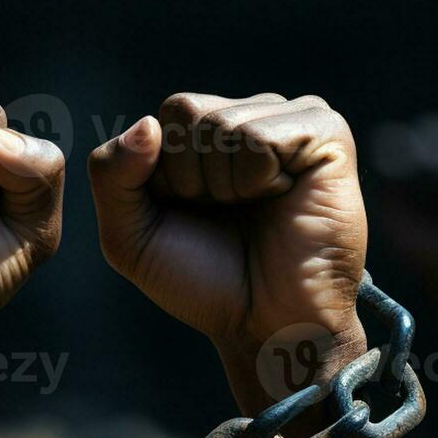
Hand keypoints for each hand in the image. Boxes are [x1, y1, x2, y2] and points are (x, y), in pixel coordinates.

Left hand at [88, 93, 366, 411]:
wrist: (266, 326)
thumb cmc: (204, 283)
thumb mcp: (129, 235)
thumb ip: (110, 174)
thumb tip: (147, 123)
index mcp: (211, 131)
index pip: (167, 113)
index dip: (165, 173)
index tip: (195, 213)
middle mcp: (254, 115)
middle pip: (187, 111)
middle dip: (191, 178)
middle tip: (229, 216)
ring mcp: (293, 120)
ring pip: (222, 125)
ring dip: (226, 186)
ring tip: (258, 212)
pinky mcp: (327, 134)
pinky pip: (260, 137)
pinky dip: (257, 180)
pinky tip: (284, 200)